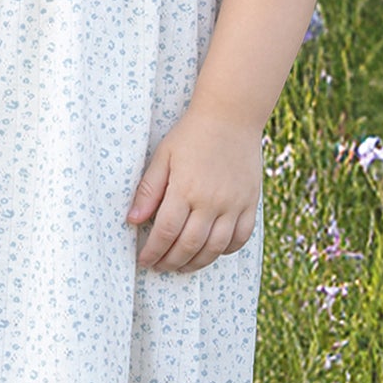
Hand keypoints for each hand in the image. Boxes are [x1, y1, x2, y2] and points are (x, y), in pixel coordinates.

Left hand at [126, 106, 261, 272]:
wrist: (231, 116)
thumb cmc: (191, 134)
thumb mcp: (163, 156)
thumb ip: (148, 190)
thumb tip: (132, 221)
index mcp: (185, 189)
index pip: (165, 232)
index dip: (153, 251)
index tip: (144, 259)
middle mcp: (211, 201)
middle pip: (189, 245)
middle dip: (171, 262)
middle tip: (160, 266)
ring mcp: (233, 204)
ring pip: (214, 248)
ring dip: (196, 263)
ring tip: (181, 266)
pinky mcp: (250, 203)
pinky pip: (240, 238)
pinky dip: (225, 251)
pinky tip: (211, 251)